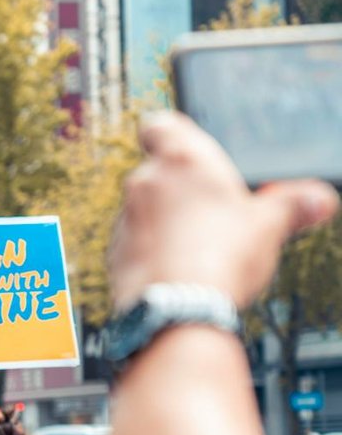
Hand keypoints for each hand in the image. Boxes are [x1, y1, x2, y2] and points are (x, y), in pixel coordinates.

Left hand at [110, 111, 337, 311]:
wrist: (176, 310)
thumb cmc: (221, 256)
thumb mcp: (270, 225)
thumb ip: (293, 204)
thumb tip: (318, 200)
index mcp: (182, 159)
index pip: (160, 124)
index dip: (170, 134)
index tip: (185, 147)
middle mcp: (145, 182)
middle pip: (157, 173)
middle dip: (180, 189)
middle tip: (211, 211)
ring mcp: (125, 219)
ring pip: (144, 210)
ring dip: (163, 221)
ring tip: (198, 246)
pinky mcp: (114, 254)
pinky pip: (134, 243)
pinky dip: (151, 250)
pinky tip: (177, 268)